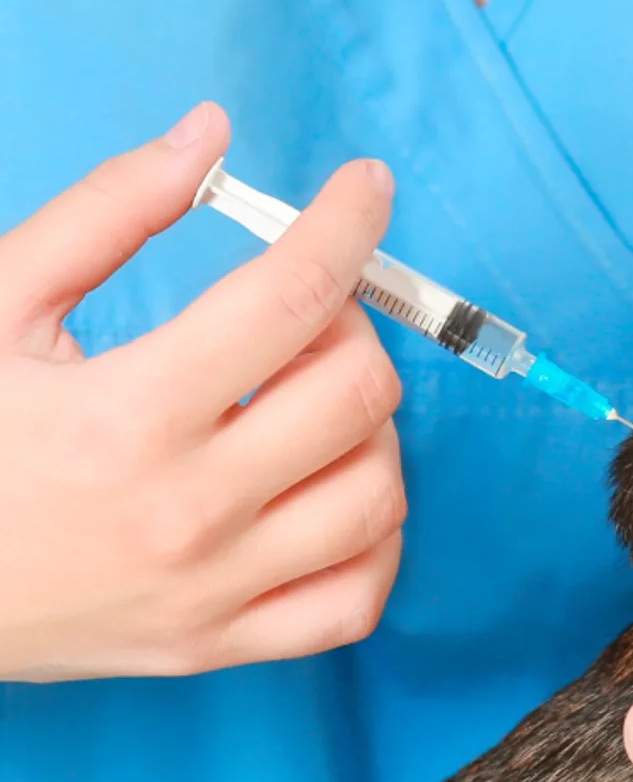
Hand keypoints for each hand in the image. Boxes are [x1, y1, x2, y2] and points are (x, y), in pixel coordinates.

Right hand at [0, 102, 406, 681]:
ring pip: (377, 492)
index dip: (347, 224)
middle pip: (359, 392)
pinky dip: (374, 536)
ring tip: (303, 398)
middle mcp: (185, 510)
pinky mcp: (214, 646)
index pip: (292, 298)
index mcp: (126, 414)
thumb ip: (106, 213)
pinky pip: (358, 597)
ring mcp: (209, 590)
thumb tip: (211, 135)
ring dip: (369, 426)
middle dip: (351, 325)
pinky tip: (327, 487)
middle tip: (301, 311)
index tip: (366, 187)